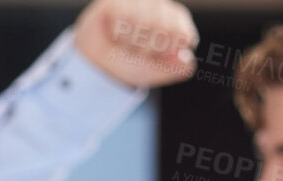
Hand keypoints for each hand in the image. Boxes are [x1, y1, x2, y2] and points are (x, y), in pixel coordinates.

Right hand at [74, 0, 197, 87]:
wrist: (94, 63)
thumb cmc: (126, 64)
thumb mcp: (152, 73)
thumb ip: (173, 69)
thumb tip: (189, 62)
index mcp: (175, 21)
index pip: (182, 35)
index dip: (166, 52)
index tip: (154, 58)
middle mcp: (160, 6)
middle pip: (164, 30)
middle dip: (147, 50)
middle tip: (136, 52)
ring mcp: (140, 1)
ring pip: (145, 23)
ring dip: (130, 43)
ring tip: (123, 44)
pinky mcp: (118, 1)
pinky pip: (125, 16)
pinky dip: (118, 33)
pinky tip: (113, 34)